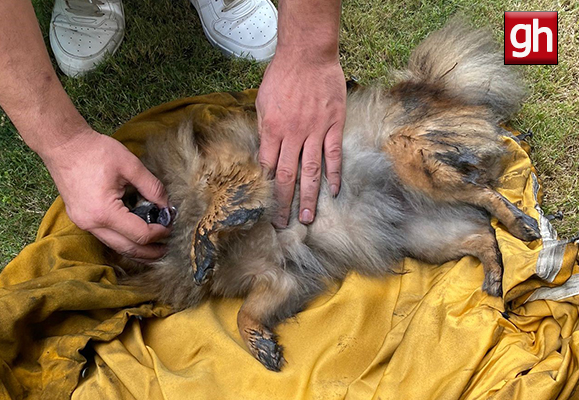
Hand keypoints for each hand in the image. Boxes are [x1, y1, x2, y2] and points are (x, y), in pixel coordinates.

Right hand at [41, 129, 170, 262]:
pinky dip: (121, 239)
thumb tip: (166, 205)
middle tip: (166, 251)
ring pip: (114, 245)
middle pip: (126, 248)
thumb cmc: (94, 152)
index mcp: (105, 212)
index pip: (139, 234)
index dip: (159, 233)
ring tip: (153, 248)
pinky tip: (133, 236)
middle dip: (148, 252)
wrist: (64, 145)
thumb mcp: (130, 165)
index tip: (169, 226)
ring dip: (134, 249)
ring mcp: (83, 223)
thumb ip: (152, 187)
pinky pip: (105, 236)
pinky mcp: (80, 218)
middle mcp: (91, 223)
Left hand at [256, 52, 345, 227]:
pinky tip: (334, 191)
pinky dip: (334, 174)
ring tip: (306, 218)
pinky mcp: (333, 125)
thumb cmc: (282, 75)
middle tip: (282, 223)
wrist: (307, 54)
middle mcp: (292, 134)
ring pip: (310, 171)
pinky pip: (333, 155)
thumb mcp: (262, 101)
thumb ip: (264, 128)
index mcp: (271, 129)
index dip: (266, 188)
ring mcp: (314, 131)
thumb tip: (264, 151)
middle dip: (283, 202)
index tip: (264, 205)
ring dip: (308, 197)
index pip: (267, 167)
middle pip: (287, 176)